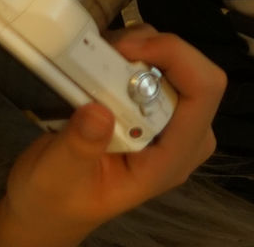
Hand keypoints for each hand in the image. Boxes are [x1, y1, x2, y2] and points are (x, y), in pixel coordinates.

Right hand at [0, 27, 225, 243]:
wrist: (50, 204)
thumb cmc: (56, 200)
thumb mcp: (56, 180)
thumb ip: (79, 148)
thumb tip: (98, 112)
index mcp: (173, 157)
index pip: (204, 93)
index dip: (175, 58)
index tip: (125, 49)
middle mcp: (185, 133)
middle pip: (192, 70)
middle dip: (148, 50)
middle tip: (97, 54)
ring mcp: (174, 118)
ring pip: (174, 60)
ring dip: (135, 49)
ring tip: (91, 61)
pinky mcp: (158, 104)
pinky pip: (157, 64)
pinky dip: (128, 54)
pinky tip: (97, 64)